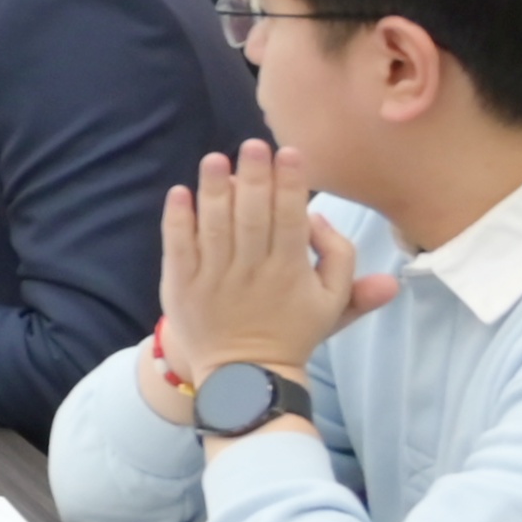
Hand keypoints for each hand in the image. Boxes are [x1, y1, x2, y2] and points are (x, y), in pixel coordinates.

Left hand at [166, 140, 388, 386]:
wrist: (245, 375)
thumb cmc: (293, 328)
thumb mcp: (333, 302)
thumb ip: (343, 258)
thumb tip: (325, 218)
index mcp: (291, 272)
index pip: (291, 220)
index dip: (290, 185)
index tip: (289, 153)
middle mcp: (252, 272)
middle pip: (252, 218)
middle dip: (254, 179)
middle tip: (253, 145)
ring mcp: (214, 279)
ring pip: (214, 228)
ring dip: (213, 191)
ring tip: (215, 159)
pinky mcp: (183, 286)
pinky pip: (179, 249)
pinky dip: (178, 221)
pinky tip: (179, 192)